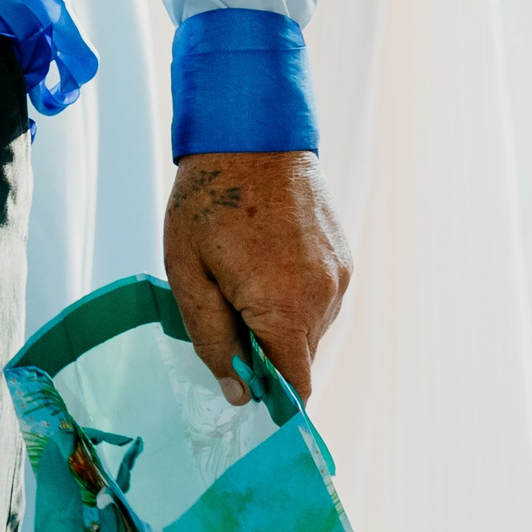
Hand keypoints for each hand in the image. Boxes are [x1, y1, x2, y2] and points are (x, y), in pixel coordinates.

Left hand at [164, 151, 351, 404]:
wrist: (250, 132)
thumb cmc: (207, 201)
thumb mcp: (188, 272)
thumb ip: (212, 339)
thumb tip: (238, 392)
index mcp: (284, 309)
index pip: (295, 387)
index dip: (272, 400)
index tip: (248, 395)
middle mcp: (323, 298)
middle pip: (299, 357)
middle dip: (267, 352)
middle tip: (228, 312)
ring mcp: (339, 275)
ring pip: (311, 327)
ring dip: (281, 320)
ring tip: (244, 273)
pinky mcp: (343, 255)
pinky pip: (321, 296)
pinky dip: (296, 293)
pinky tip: (266, 258)